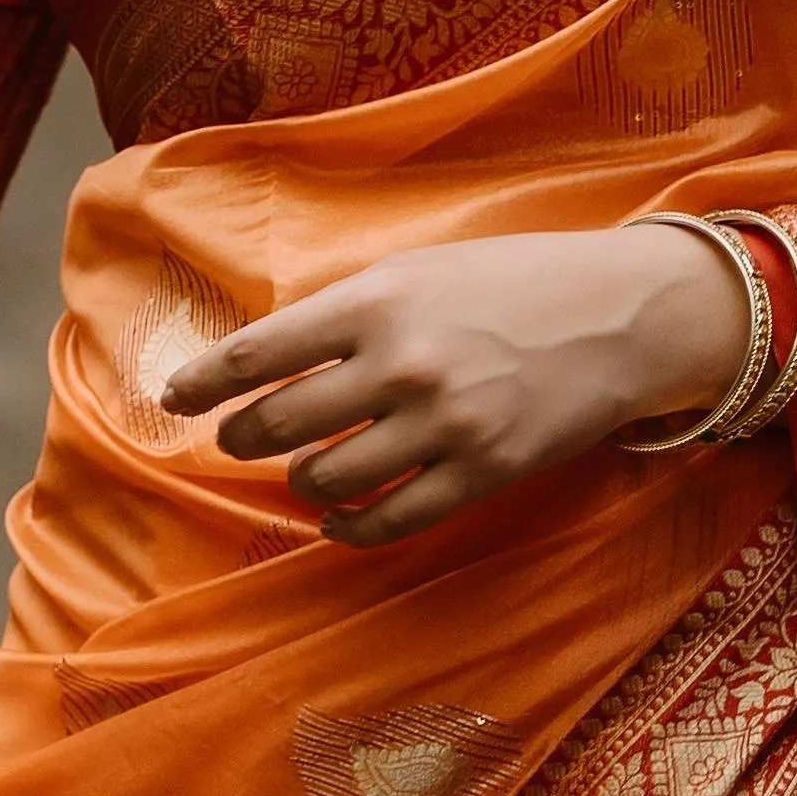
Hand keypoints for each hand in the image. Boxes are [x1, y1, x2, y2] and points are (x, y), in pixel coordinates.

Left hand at [166, 224, 747, 545]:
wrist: (621, 315)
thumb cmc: (512, 283)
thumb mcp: (418, 269)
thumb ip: (344, 311)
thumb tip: (266, 356)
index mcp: (376, 303)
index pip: (258, 352)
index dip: (203, 382)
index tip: (175, 397)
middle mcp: (401, 365)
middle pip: (280, 424)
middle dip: (243, 438)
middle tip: (239, 438)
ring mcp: (442, 426)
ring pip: (327, 479)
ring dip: (302, 481)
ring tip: (306, 469)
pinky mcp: (481, 473)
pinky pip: (389, 520)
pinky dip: (349, 526)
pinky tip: (338, 519)